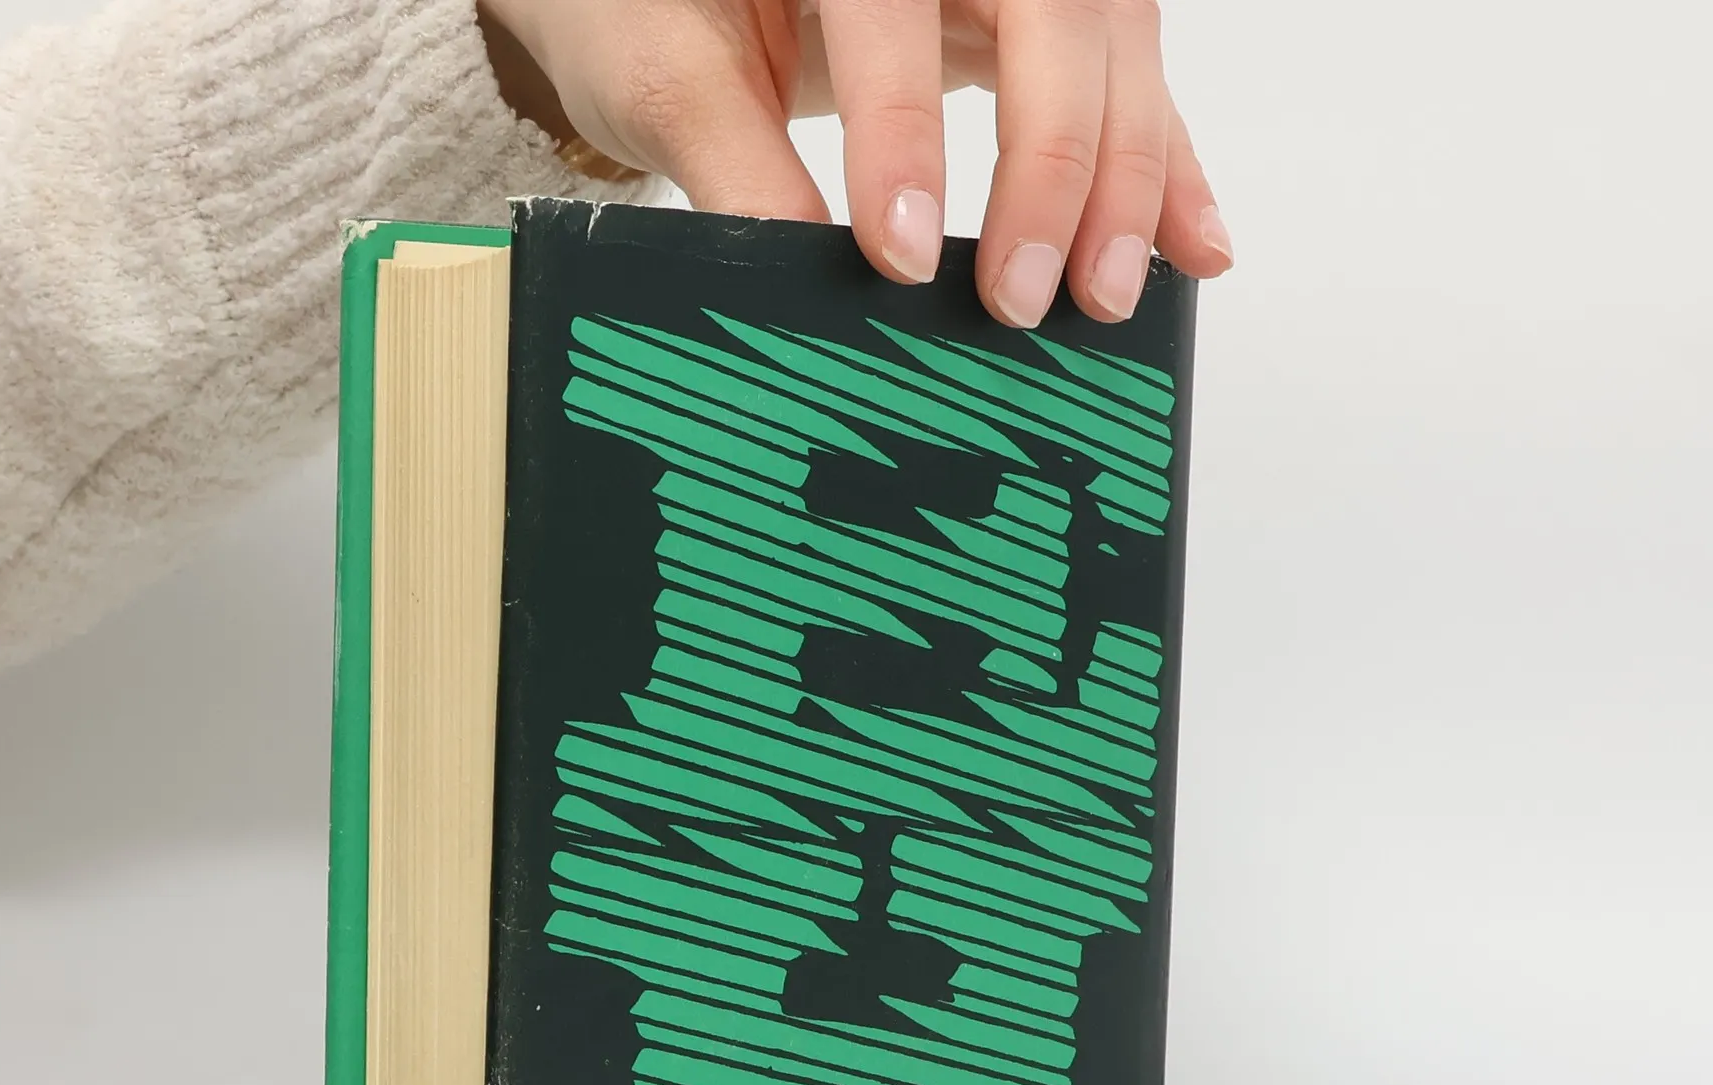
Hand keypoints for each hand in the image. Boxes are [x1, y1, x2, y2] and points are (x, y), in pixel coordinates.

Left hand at [477, 0, 1232, 326]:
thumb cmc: (648, 8)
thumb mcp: (665, 77)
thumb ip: (732, 166)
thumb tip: (800, 275)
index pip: (891, 4)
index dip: (904, 128)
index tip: (897, 251)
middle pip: (1051, 12)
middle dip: (1051, 161)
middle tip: (1018, 298)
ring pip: (1111, 44)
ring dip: (1126, 176)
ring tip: (1105, 295)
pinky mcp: (1038, 21)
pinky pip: (1123, 82)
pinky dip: (1166, 166)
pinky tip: (1194, 247)